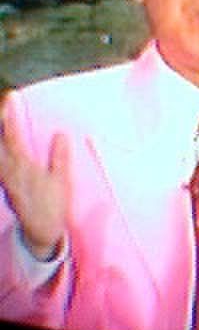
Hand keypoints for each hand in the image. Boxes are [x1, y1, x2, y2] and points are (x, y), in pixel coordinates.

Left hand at [0, 95, 70, 259]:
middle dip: (0, 122)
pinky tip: (3, 145)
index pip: (12, 135)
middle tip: (5, 106)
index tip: (10, 97)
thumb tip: (60, 134)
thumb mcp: (61, 181)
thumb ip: (60, 157)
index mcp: (22, 166)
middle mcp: (8, 170)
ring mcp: (4, 177)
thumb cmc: (51, 206)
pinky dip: (0, 149)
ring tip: (3, 120)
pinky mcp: (4, 183)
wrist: (39, 232)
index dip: (10, 115)